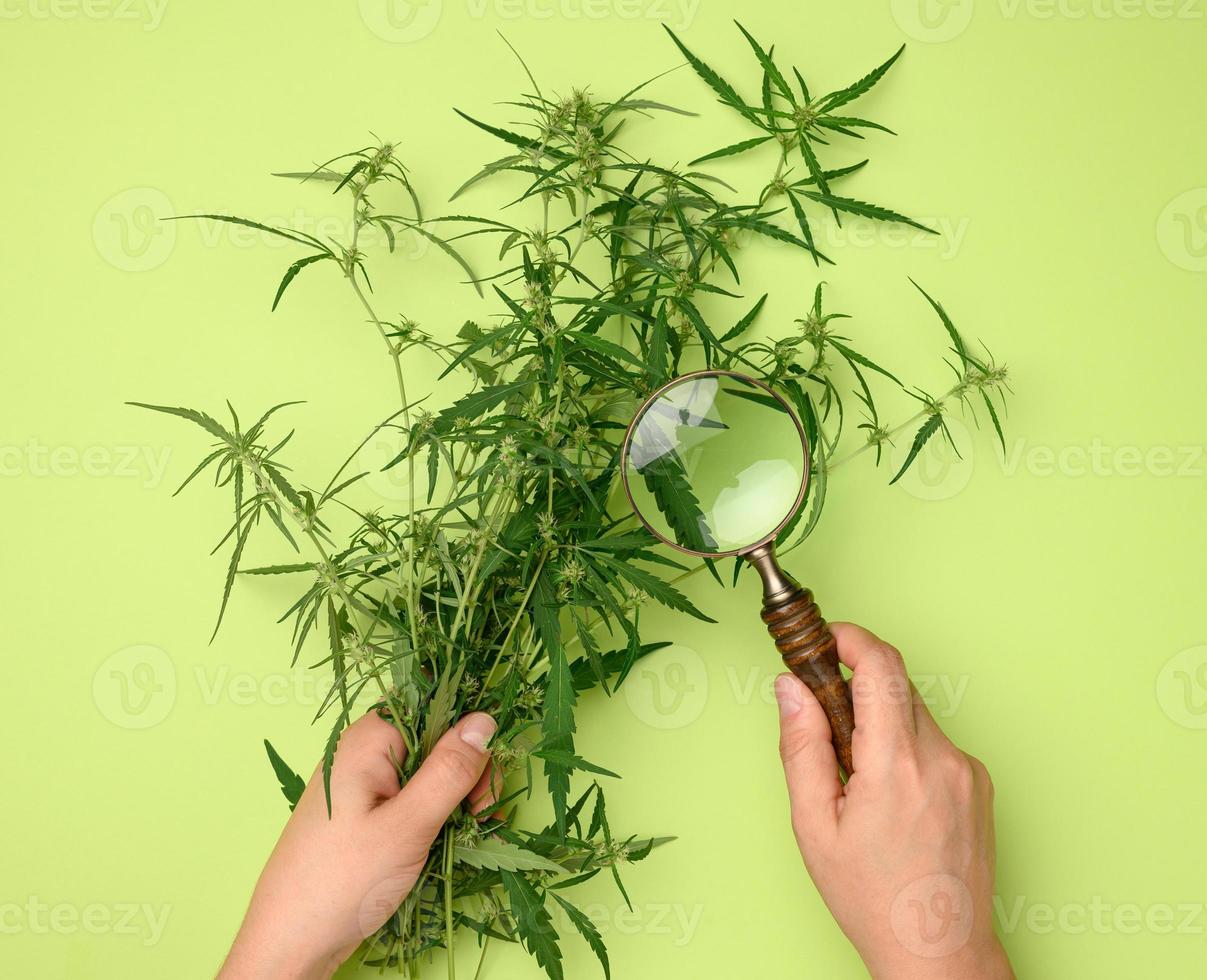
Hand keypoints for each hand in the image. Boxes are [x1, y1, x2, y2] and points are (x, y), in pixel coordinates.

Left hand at [218, 710, 498, 979]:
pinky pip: (412, 797)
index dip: (469, 741)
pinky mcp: (366, 812)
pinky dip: (435, 815)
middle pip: (437, 740)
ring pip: (429, 772)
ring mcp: (363, 783)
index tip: (482, 787)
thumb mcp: (407, 825)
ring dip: (455, 799)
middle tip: (476, 818)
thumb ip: (450, 770)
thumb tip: (486, 720)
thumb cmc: (343, 882)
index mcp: (369, 739)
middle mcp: (364, 751)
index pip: (438, 710)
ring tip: (464, 835)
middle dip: (467, 775)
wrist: (290, 944)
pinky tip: (447, 840)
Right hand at [775, 623, 1013, 979]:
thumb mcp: (814, 825)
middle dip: (855, 687)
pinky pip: (934, 742)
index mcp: (896, 764)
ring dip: (880, 722)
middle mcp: (941, 758)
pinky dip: (905, 748)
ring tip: (857, 778)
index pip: (880, 665)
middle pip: (895, 685)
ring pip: (914, 713)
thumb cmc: (871, 898)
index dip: (850, 637)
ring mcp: (967, 770)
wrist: (939, 952)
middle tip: (822, 718)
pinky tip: (890, 797)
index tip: (824, 638)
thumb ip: (801, 746)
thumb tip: (790, 688)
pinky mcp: (979, 784)